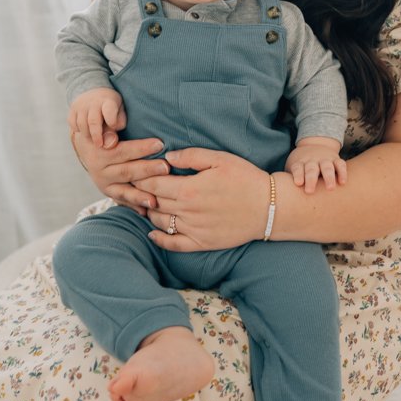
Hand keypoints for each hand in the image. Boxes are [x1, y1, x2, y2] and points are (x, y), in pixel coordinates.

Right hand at [68, 88, 126, 147]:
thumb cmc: (111, 108)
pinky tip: (85, 131)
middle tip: (100, 145)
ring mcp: (82, 104)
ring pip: (81, 124)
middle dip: (96, 136)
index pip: (109, 111)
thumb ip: (118, 125)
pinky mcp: (73, 108)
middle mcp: (94, 102)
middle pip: (93, 121)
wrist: (95, 92)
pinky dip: (77, 130)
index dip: (111, 121)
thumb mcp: (120, 112)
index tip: (113, 127)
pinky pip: (72, 123)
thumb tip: (110, 140)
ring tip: (93, 138)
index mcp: (109, 101)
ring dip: (87, 134)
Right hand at [71, 130, 169, 215]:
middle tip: (166, 167)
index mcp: (100, 151)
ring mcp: (104, 183)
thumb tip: (120, 124)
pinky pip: (123, 201)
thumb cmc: (105, 129)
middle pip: (127, 171)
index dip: (141, 147)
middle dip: (147, 170)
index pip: (123, 150)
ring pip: (125, 190)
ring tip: (156, 199)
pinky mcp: (109, 192)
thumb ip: (112, 126)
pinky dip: (135, 206)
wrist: (87, 143)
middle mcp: (100, 170)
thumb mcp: (105, 124)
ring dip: (141, 195)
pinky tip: (147, 211)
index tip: (160, 143)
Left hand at [141, 148, 269, 251]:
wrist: (269, 207)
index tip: (134, 172)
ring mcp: (194, 229)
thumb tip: (167, 157)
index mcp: (189, 188)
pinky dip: (160, 240)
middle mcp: (187, 211)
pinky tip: (152, 233)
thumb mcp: (220, 159)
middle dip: (141, 194)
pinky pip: (174, 244)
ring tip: (143, 204)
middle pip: (153, 202)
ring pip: (160, 222)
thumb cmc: (245, 178)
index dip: (141, 177)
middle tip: (132, 187)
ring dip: (149, 213)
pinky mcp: (202, 243)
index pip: (153, 183)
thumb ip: (191, 156)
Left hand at [285, 139, 345, 193]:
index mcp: (299, 163)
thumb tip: (281, 198)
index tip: (298, 183)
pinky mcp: (335, 159)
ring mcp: (324, 159)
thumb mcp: (292, 168)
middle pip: (311, 169)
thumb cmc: (301, 166)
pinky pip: (340, 164)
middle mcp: (312, 160)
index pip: (297, 168)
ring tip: (330, 188)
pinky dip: (342, 172)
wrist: (314, 145)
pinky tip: (342, 182)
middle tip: (309, 191)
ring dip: (328, 177)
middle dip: (310, 179)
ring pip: (327, 167)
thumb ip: (289, 180)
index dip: (298, 174)